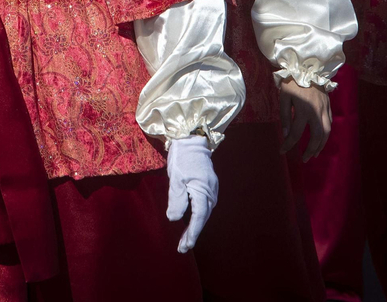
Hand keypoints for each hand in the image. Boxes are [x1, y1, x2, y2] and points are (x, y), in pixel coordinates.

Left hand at [165, 136, 217, 253]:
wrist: (192, 139)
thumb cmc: (183, 157)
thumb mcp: (176, 178)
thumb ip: (176, 199)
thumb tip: (174, 219)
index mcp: (203, 191)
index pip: (198, 218)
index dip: (192, 234)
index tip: (185, 247)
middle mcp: (211, 193)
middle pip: (202, 218)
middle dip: (193, 234)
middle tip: (182, 248)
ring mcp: (212, 189)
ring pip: (203, 213)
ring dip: (195, 227)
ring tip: (185, 240)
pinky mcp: (209, 186)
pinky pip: (204, 206)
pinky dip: (197, 216)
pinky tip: (191, 222)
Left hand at [278, 79, 331, 159]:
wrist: (307, 66)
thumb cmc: (292, 81)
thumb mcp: (284, 97)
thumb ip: (285, 116)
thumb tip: (286, 134)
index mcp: (303, 110)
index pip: (295, 133)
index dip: (288, 144)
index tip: (282, 151)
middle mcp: (316, 112)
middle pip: (317, 137)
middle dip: (311, 150)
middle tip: (305, 159)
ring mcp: (324, 109)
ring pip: (327, 132)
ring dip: (321, 145)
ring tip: (315, 153)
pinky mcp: (328, 105)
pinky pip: (330, 124)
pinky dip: (326, 134)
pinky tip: (321, 138)